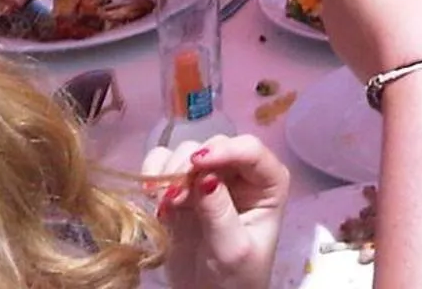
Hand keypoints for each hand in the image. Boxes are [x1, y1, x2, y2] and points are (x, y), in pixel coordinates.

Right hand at [145, 134, 290, 288]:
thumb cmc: (235, 279)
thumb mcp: (233, 249)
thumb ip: (219, 212)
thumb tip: (205, 176)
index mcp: (267, 183)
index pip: (250, 150)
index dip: (225, 151)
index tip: (197, 164)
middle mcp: (240, 173)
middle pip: (215, 146)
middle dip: (191, 165)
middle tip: (173, 196)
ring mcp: (210, 178)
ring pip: (186, 151)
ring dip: (170, 171)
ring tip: (165, 204)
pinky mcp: (182, 189)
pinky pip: (163, 165)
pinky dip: (155, 174)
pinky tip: (153, 199)